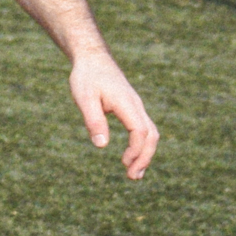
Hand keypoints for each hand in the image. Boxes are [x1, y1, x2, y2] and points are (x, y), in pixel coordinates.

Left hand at [69, 50, 157, 178]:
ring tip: (134, 173)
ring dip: (145, 153)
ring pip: (150, 133)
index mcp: (126, 103)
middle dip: (145, 157)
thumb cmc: (86, 77)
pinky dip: (141, 145)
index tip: (126, 165)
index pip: (140, 131)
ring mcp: (136, 106)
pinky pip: (143, 129)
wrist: (92, 58)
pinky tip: (132, 157)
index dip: (136, 150)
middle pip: (151, 135)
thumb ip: (94, 120)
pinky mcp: (132, 108)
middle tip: (133, 177)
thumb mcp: (84, 98)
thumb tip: (102, 146)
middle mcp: (136, 105)